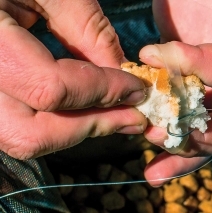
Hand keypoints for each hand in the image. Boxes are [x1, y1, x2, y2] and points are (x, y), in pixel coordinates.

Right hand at [0, 0, 146, 159]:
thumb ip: (87, 29)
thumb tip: (121, 70)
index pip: (51, 88)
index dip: (103, 93)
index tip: (136, 89)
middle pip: (30, 133)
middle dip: (90, 126)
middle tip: (131, 118)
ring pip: (22, 136)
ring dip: (75, 130)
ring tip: (114, 117)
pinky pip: (19, 124)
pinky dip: (56, 122)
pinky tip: (85, 109)